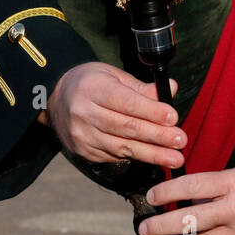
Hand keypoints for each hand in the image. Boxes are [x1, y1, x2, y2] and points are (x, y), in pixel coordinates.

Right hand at [46, 62, 185, 167]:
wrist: (54, 100)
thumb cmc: (91, 83)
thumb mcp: (113, 76)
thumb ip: (142, 87)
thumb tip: (171, 88)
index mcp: (93, 89)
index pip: (126, 102)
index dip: (151, 111)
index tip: (173, 118)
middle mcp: (84, 113)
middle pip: (126, 128)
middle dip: (157, 136)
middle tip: (180, 141)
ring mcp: (82, 136)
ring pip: (122, 147)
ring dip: (152, 154)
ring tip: (174, 158)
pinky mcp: (84, 152)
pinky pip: (114, 156)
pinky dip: (136, 157)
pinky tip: (154, 157)